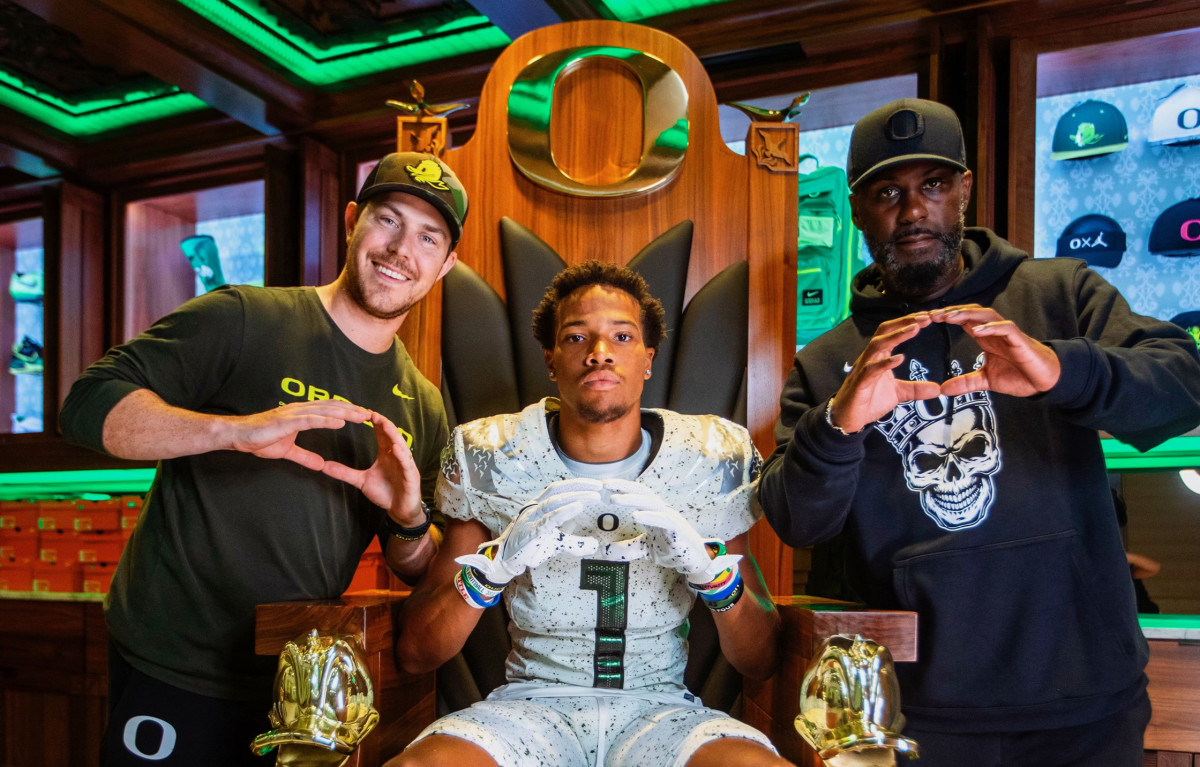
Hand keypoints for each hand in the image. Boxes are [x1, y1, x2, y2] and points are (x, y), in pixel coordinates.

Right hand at [228, 400, 370, 470]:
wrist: (239, 436)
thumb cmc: (260, 439)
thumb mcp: (288, 451)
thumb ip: (305, 456)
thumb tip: (320, 465)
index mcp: (301, 415)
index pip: (329, 410)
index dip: (346, 412)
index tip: (362, 416)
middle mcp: (300, 410)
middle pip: (332, 407)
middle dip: (352, 410)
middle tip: (370, 414)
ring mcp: (294, 414)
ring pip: (325, 411)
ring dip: (345, 413)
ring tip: (362, 416)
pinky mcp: (287, 421)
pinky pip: (311, 419)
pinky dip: (327, 420)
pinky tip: (340, 422)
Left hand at [318, 412, 424, 526]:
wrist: (399, 510)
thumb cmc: (385, 493)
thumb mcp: (361, 481)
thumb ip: (344, 472)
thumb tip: (323, 466)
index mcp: (387, 454)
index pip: (381, 433)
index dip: (373, 423)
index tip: (361, 412)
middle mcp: (398, 455)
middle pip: (391, 435)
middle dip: (382, 423)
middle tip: (370, 413)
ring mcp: (405, 464)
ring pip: (401, 445)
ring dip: (393, 434)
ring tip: (384, 424)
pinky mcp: (411, 476)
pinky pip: (407, 464)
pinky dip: (402, 455)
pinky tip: (396, 448)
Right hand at [456, 478, 602, 583]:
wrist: (507, 560)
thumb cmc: (531, 546)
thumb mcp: (555, 542)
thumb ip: (573, 542)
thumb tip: (594, 545)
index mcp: (539, 505)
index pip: (560, 488)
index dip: (577, 484)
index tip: (596, 484)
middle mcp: (534, 507)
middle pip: (558, 490)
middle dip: (580, 486)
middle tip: (599, 486)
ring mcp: (531, 518)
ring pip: (554, 501)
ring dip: (576, 497)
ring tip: (593, 496)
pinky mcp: (530, 531)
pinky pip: (548, 518)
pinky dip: (564, 511)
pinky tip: (577, 507)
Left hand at [604, 479, 739, 584]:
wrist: (694, 561)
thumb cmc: (671, 549)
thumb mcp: (644, 549)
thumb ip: (626, 548)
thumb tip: (604, 550)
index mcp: (653, 511)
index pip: (637, 493)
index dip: (622, 487)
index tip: (604, 484)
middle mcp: (661, 510)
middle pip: (642, 492)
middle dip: (624, 487)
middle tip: (605, 485)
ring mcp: (670, 518)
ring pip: (650, 503)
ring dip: (632, 499)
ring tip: (615, 499)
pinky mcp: (677, 529)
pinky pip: (663, 519)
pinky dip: (649, 516)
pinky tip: (635, 515)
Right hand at [832, 313, 941, 432]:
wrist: (848, 418)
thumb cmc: (868, 401)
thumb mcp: (898, 394)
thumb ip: (915, 389)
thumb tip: (937, 389)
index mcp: (879, 356)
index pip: (892, 332)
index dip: (909, 323)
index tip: (928, 317)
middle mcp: (870, 357)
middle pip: (885, 331)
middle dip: (904, 322)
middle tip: (925, 317)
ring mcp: (863, 368)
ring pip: (877, 345)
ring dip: (896, 335)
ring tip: (914, 329)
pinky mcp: (860, 383)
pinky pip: (871, 369)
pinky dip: (885, 362)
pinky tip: (899, 358)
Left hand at [930, 305, 1060, 396]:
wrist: (1045, 381)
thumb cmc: (1019, 375)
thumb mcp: (986, 380)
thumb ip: (965, 382)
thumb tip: (943, 389)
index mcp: (985, 336)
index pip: (962, 320)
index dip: (945, 318)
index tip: (926, 320)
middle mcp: (994, 331)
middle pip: (970, 313)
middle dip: (951, 312)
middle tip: (931, 315)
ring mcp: (1007, 333)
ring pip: (986, 315)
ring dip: (967, 314)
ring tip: (950, 316)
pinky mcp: (1020, 340)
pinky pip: (1005, 328)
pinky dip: (991, 327)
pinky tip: (976, 330)